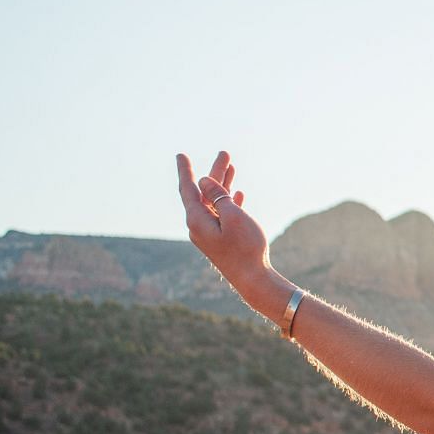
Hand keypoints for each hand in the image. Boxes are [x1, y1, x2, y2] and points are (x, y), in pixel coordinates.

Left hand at [175, 149, 279, 311]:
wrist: (252, 279)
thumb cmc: (245, 247)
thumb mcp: (233, 216)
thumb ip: (218, 196)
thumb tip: (205, 181)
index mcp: (197, 220)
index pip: (188, 189)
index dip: (186, 170)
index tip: (181, 155)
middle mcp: (199, 226)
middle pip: (203, 193)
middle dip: (214, 173)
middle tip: (224, 154)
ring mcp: (209, 233)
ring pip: (213, 202)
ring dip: (223, 185)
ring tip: (233, 168)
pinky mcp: (220, 240)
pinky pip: (221, 214)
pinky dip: (228, 202)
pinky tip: (237, 195)